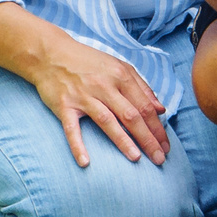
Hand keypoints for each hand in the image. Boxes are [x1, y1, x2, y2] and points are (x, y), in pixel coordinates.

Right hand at [25, 32, 170, 167]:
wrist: (51, 54)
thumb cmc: (89, 62)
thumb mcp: (119, 67)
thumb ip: (141, 87)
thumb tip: (161, 109)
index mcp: (121, 76)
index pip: (145, 106)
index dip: (157, 127)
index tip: (166, 145)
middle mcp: (104, 86)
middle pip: (131, 116)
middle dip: (148, 138)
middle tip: (160, 158)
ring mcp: (83, 96)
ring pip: (107, 121)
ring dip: (123, 141)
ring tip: (136, 158)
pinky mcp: (64, 105)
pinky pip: (72, 128)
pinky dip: (78, 145)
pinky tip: (86, 162)